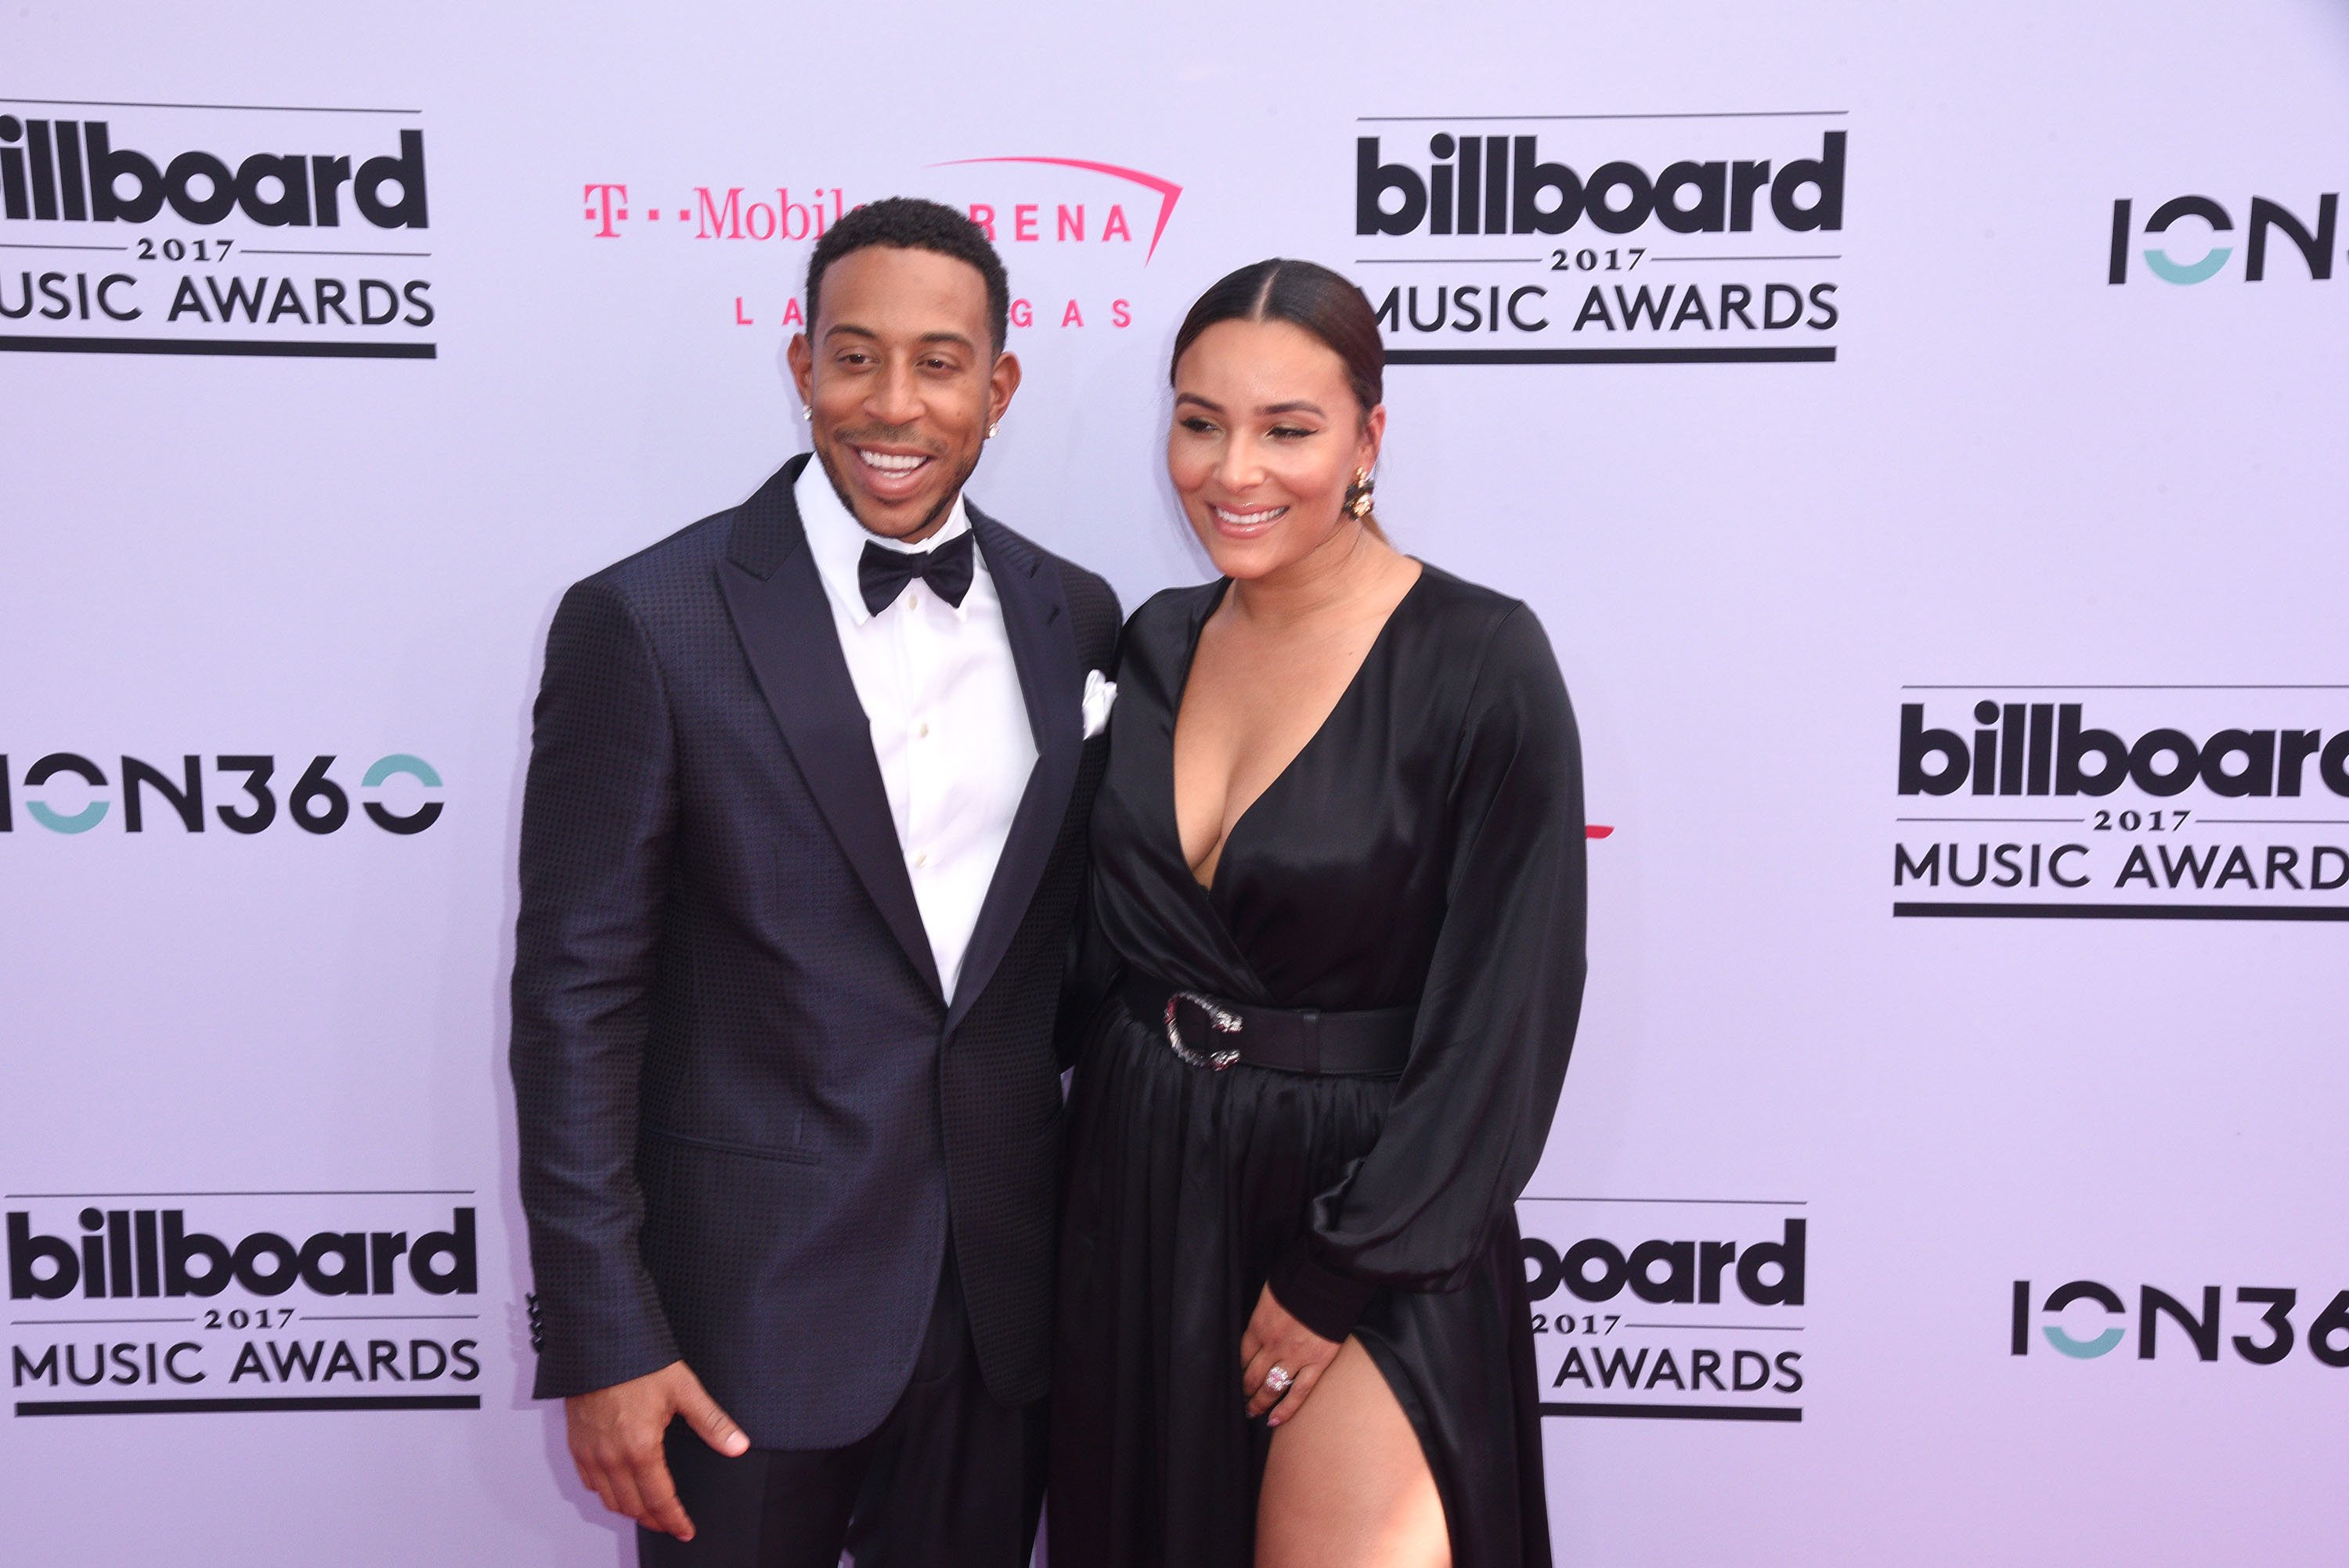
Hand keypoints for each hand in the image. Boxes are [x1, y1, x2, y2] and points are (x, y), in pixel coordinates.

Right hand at [566, 1360, 748, 1540]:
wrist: (599, 1341)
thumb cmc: (640, 1361)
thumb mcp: (684, 1390)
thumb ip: (712, 1423)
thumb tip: (738, 1445)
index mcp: (641, 1447)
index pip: (659, 1500)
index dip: (674, 1520)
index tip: (684, 1530)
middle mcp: (611, 1456)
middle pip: (633, 1507)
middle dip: (654, 1520)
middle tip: (670, 1523)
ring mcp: (590, 1452)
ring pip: (608, 1500)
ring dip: (629, 1510)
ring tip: (648, 1511)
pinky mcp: (576, 1444)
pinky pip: (589, 1482)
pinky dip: (605, 1493)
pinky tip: (618, 1488)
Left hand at [1240, 1283, 1340, 1427]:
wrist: (1328, 1278)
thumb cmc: (1300, 1280)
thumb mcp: (1271, 1292)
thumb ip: (1264, 1312)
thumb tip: (1262, 1319)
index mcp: (1259, 1327)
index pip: (1241, 1355)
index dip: (1237, 1370)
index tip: (1236, 1378)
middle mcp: (1272, 1346)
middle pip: (1252, 1376)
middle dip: (1244, 1391)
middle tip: (1241, 1400)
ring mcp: (1295, 1357)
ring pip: (1271, 1388)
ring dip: (1259, 1403)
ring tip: (1252, 1412)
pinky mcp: (1317, 1363)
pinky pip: (1299, 1392)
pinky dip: (1286, 1409)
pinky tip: (1275, 1421)